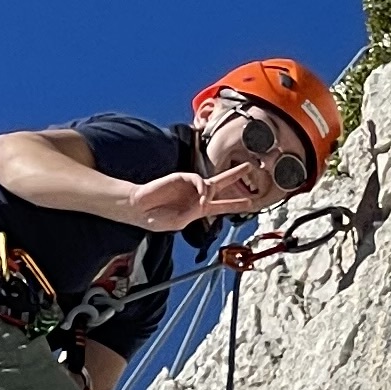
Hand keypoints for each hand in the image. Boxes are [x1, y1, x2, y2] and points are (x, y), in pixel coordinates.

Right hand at [128, 168, 263, 228]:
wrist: (139, 208)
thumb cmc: (156, 218)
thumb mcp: (178, 222)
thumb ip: (193, 213)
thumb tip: (204, 201)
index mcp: (198, 209)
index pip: (221, 205)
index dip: (236, 204)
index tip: (251, 203)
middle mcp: (197, 195)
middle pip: (221, 184)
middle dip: (235, 175)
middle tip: (250, 167)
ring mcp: (190, 186)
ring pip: (210, 181)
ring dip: (212, 190)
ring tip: (206, 199)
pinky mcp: (181, 178)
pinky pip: (198, 180)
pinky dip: (201, 187)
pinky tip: (199, 194)